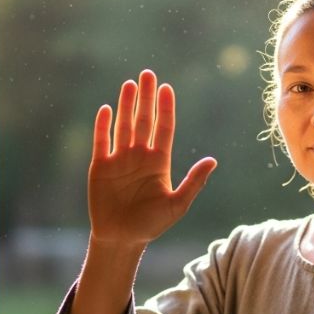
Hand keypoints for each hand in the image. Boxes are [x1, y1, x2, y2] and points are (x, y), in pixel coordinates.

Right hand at [87, 69, 216, 247]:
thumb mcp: (177, 205)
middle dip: (146, 97)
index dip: (166, 108)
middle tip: (147, 74)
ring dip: (126, 105)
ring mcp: (119, 159)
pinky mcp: (100, 167)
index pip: (164, 128)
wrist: (122, 239)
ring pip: (123, 125)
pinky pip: (101, 141)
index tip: (167, 88)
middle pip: (144, 120)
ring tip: (129, 84)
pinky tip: (106, 109)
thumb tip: (213, 160)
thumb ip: (194, 182)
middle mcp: (139, 156)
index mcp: (159, 162)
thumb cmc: (151, 225)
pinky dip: (102, 126)